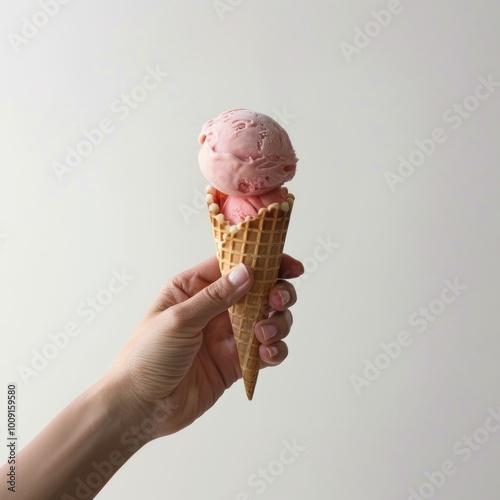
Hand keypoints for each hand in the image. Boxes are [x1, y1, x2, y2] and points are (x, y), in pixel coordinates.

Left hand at [107, 255, 302, 438]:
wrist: (141, 408)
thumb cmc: (147, 358)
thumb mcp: (179, 319)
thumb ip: (216, 296)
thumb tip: (247, 271)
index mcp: (195, 288)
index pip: (234, 265)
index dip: (265, 261)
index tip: (291, 267)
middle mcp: (214, 308)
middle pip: (258, 290)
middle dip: (276, 293)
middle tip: (276, 301)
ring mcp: (226, 335)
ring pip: (267, 319)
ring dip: (276, 323)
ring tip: (263, 334)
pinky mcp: (235, 362)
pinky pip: (264, 351)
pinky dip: (274, 351)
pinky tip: (267, 355)